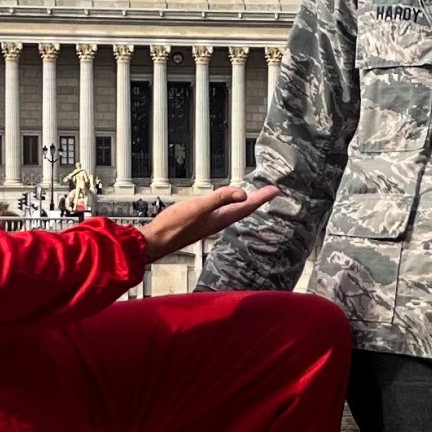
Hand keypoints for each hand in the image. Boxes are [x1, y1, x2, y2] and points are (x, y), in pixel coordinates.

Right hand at [138, 184, 277, 256]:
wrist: (155, 241)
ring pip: (232, 212)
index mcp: (220, 218)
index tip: (276, 190)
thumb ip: (220, 198)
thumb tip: (243, 194)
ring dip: (244, 204)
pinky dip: (228, 206)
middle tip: (269, 192)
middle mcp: (217, 222)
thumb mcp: (198, 206)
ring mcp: (208, 224)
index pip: (247, 207)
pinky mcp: (199, 223)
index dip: (262, 197)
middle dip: (257, 200)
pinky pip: (220, 213)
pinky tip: (224, 205)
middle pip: (243, 210)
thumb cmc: (174, 226)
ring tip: (252, 198)